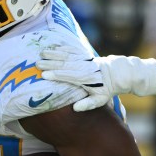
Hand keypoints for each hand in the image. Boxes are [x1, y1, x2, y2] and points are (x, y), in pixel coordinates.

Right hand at [38, 45, 155, 111]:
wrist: (117, 74)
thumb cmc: (106, 90)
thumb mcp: (100, 100)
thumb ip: (88, 104)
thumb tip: (75, 108)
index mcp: (86, 79)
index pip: (68, 76)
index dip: (56, 75)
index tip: (44, 75)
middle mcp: (84, 68)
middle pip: (65, 64)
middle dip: (51, 63)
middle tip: (37, 64)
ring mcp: (84, 60)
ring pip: (67, 56)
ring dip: (54, 54)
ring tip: (41, 53)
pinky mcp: (85, 56)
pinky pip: (72, 50)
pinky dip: (63, 48)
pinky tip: (53, 47)